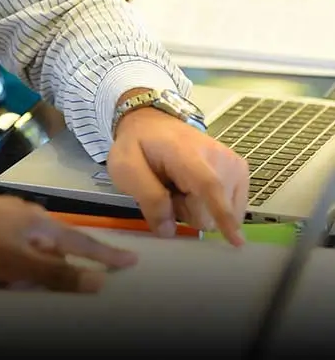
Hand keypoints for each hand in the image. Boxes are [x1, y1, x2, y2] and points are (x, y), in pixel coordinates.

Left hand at [0, 190, 137, 291]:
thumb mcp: (19, 264)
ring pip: (33, 246)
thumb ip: (57, 274)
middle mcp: (28, 214)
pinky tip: (1, 273)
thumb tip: (97, 282)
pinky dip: (15, 262)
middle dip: (59, 269)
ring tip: (17, 283)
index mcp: (41, 222)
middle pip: (56, 245)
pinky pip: (14, 245)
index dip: (107, 255)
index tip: (132, 260)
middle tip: (52, 285)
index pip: (82, 242)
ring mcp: (7, 214)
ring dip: (33, 268)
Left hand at [107, 107, 248, 245]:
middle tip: (167, 189)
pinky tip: (194, 188)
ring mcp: (233, 164)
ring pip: (221, 213)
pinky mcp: (239, 171)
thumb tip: (168, 230)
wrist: (152, 123)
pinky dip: (210, 204)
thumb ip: (147, 198)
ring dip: (197, 208)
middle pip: (210, 211)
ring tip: (179, 186)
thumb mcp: (125, 168)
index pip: (209, 186)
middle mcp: (219, 157)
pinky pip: (230, 208)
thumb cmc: (137, 145)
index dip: (222, 214)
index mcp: (187, 153)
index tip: (236, 241)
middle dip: (185, 210)